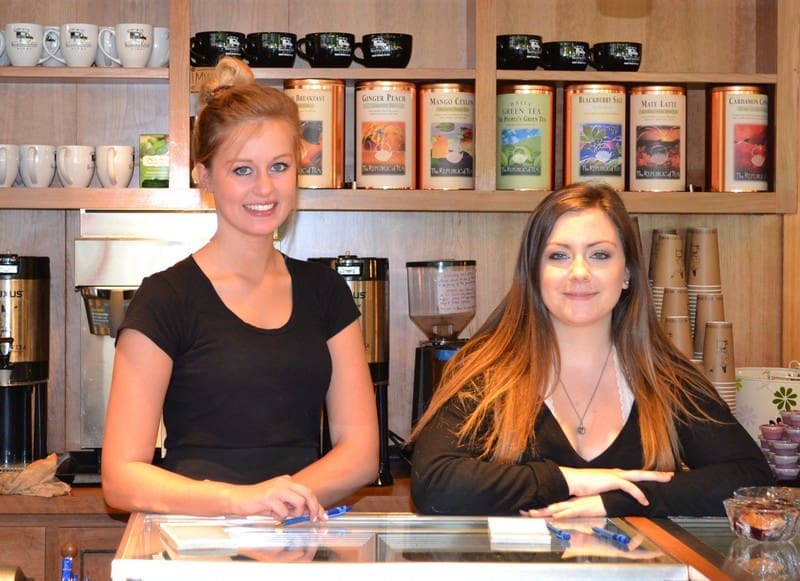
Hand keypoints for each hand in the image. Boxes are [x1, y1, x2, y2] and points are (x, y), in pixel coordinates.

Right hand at [227, 474, 323, 519]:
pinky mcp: (268, 497)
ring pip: (299, 502)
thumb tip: (309, 513)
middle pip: (308, 493)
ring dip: (295, 513)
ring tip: (283, 515)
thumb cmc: (258, 502)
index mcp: (287, 482)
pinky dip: (280, 516)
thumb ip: (293, 505)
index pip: (308, 492)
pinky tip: (271, 513)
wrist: (238, 498)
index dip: (317, 505)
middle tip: (312, 519)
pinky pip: (283, 511)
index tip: (323, 516)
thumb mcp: (279, 502)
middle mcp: (284, 482)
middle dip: (314, 508)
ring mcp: (276, 488)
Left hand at [522, 494, 606, 518]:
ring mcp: (575, 505)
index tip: (526, 511)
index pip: (550, 506)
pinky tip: (556, 515)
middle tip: (523, 512)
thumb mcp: (583, 509)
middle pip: (549, 507)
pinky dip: (563, 513)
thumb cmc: (597, 503)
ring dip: (545, 511)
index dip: (538, 508)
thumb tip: (563, 519)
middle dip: (536, 511)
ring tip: (533, 513)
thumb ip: (573, 513)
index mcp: (568, 503)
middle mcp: (569, 503)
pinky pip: (571, 511)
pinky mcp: (583, 508)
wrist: (610, 498)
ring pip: (557, 508)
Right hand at [559, 467, 673, 505]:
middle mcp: (617, 473)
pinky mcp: (612, 480)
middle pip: (641, 472)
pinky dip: (639, 494)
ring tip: (666, 480)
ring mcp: (615, 475)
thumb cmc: (581, 486)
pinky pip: (630, 487)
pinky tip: (645, 501)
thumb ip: (607, 492)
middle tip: (670, 475)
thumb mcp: (598, 489)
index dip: (646, 476)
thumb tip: (612, 498)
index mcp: (614, 475)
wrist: (572, 481)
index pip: (634, 475)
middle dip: (656, 474)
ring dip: (654, 477)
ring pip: (640, 475)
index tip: (656, 477)